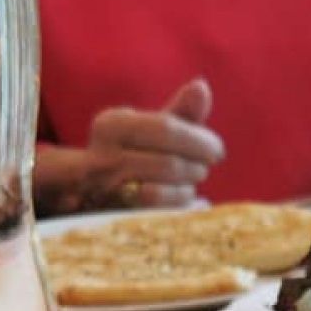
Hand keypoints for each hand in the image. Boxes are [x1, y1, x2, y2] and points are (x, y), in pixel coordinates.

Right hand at [35, 78, 224, 214]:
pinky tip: (191, 205)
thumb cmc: (137, 153)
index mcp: (111, 126)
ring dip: (186, 191)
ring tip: (190, 185)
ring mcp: (105, 194)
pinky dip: (182, 212)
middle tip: (202, 169)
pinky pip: (160, 220)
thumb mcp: (154, 130)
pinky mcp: (115, 223)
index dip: (199, 141)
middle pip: (168, 164)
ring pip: (162, 194)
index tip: (217, 151)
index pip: (166, 129)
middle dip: (195, 168)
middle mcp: (101, 158)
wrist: (93, 193)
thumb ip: (181, 112)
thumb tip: (202, 87)